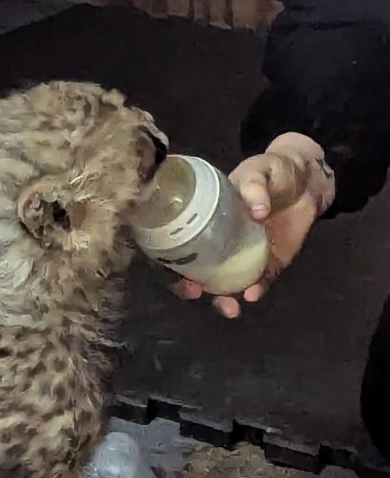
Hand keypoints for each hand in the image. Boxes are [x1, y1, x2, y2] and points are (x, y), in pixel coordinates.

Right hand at [171, 135, 330, 317]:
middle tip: (195, 292)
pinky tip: (253, 294)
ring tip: (229, 307)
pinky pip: (257, 281)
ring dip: (222, 300)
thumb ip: (254, 186)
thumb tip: (257, 211)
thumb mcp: (259, 170)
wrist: (309, 180)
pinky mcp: (268, 263)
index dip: (169, 263)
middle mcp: (216, 242)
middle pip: (192, 270)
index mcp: (203, 220)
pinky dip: (254, 290)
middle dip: (189, 287)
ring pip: (222, 283)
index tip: (174, 270)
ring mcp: (242, 255)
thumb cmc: (274, 170)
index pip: (176, 246)